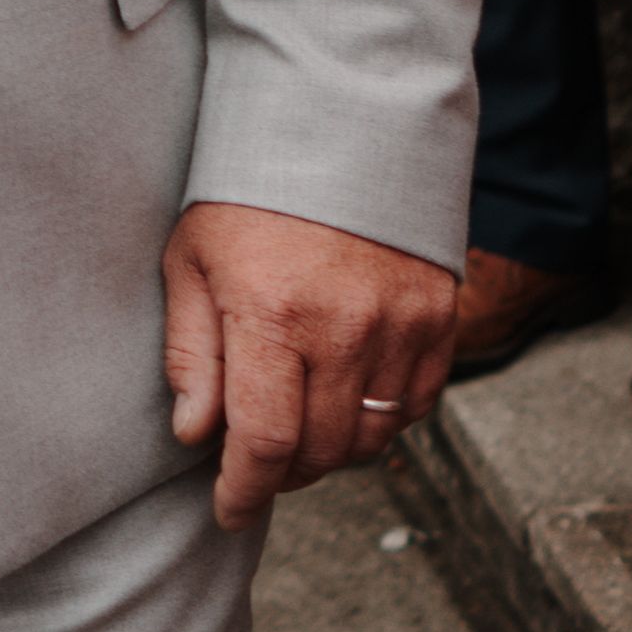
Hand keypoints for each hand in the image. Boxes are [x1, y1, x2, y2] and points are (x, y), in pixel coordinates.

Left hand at [161, 201, 454, 526]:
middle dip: (282, 474)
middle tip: (255, 464)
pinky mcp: (440, 317)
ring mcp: (401, 325)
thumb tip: (194, 435)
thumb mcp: (191, 260)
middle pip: (321, 452)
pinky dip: (382, 423)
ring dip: (331, 453)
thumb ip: (193, 353)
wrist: (339, 121)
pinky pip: (417, 406)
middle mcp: (345, 329)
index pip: (264, 443)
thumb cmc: (248, 191)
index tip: (228, 510)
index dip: (244, 491)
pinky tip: (345, 403)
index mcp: (272, 315)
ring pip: (371, 438)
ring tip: (297, 432)